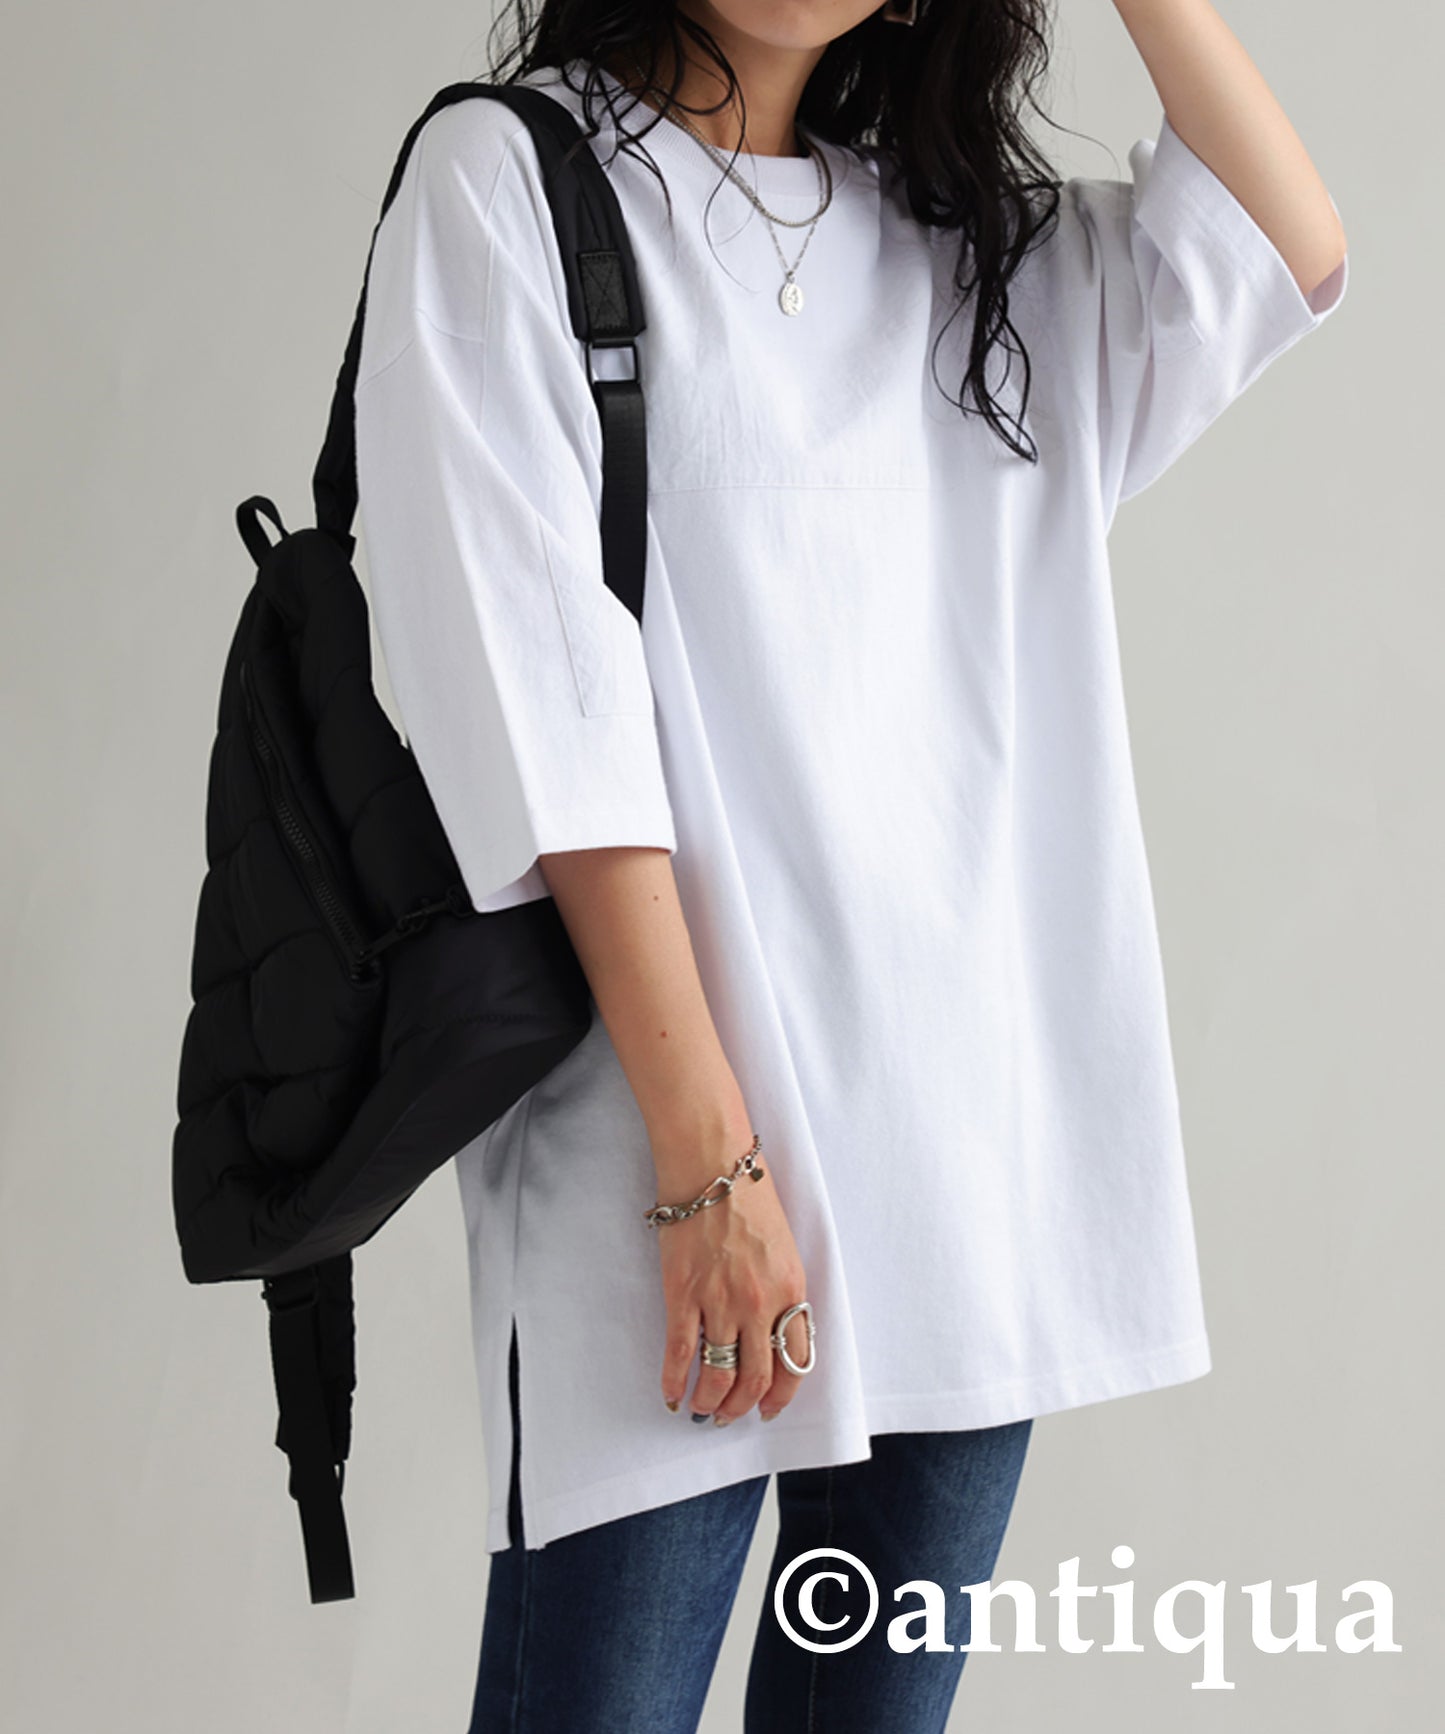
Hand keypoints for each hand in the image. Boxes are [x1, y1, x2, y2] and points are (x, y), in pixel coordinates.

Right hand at [652, 1140, 809, 1425]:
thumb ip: (784, 1292)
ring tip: (703, 1410)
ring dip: (710, 1402)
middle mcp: (760, 1303)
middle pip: (756, 1378)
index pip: (795, 1363)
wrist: (712, 1166)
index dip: (781, 1395)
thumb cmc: (750, 1198)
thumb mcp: (786, 1248)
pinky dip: (674, 1381)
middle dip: (743, 1406)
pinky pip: (679, 1353)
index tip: (769, 1409)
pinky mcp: (683, 1295)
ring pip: (718, 1374)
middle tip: (731, 1416)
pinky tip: (672, 1395)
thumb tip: (773, 1333)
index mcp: (792, 1290)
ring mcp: (720, 1301)